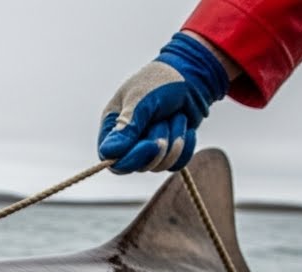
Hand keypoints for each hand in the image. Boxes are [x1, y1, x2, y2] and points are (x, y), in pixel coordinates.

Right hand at [98, 32, 231, 172]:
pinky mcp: (168, 151)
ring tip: (177, 116)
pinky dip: (186, 146)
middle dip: (158, 144)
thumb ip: (127, 126)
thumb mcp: (141, 99)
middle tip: (165, 120)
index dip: (131, 159)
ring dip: (174, 141)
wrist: (192, 75)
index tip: (150, 145)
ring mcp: (148, 148)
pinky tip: (185, 124)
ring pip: (160, 165)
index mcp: (113, 127)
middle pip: (138, 165)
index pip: (112, 159)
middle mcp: (128, 141)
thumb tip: (109, 152)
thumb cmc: (161, 81)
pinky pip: (177, 164)